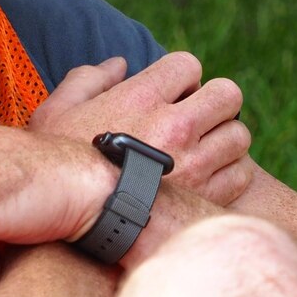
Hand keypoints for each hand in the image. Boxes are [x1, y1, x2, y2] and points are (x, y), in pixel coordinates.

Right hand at [30, 52, 254, 206]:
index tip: (173, 96)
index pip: (188, 65)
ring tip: (204, 152)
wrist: (66, 231)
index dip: (183, 79)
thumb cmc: (58, 171)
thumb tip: (119, 64)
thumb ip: (88, 80)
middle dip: (216, 104)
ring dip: (224, 142)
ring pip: (239, 136)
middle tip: (200, 120)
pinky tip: (208, 180)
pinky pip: (240, 175)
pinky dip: (229, 175)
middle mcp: (174, 126)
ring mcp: (194, 164)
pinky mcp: (206, 198)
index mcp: (141, 98)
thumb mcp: (56, 113)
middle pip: (228, 95)